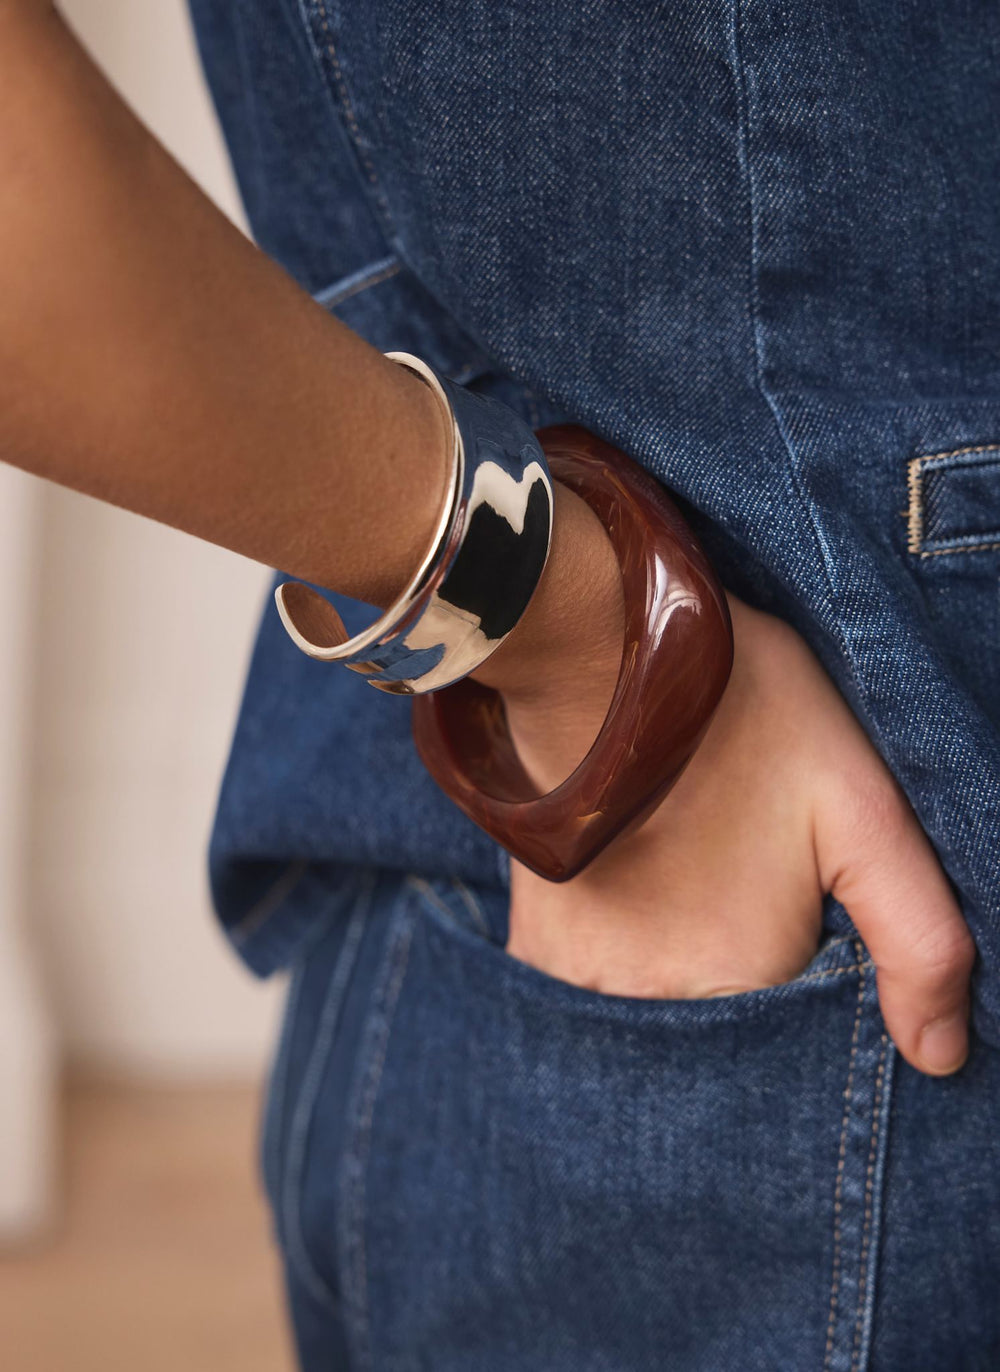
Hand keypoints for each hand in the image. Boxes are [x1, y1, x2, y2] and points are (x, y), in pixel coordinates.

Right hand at [478, 484, 973, 1077]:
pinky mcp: (538, 953)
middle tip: (751, 927)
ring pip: (650, 1041)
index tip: (809, 960)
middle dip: (744, 1023)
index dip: (810, 1025)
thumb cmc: (746, 720)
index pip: (789, 1067)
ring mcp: (581, 983)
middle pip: (714, 1061)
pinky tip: (648, 925)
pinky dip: (624, 991)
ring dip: (681, 1010)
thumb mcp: (864, 809)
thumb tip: (941, 1059)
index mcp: (741, 985)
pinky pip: (587, 1013)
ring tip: (701, 924)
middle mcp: (650, 1005)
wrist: (605, 654)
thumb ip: (920, 942)